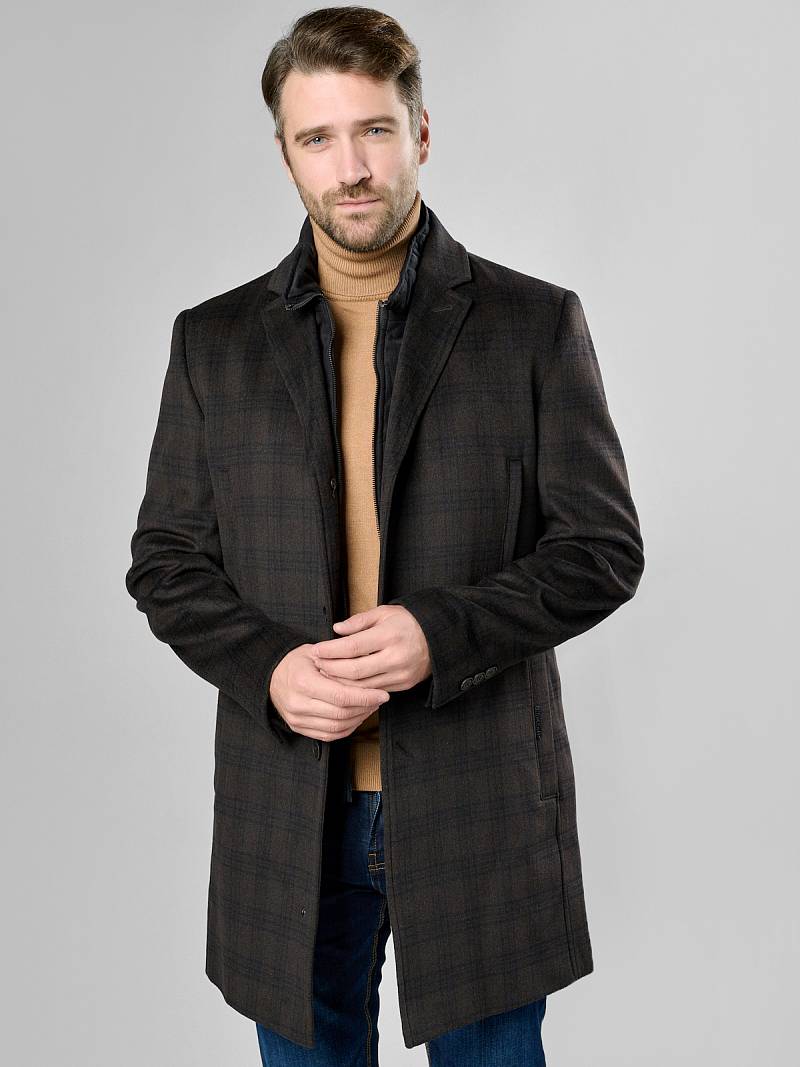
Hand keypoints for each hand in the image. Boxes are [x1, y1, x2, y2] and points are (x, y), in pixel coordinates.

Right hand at [269, 643, 389, 740]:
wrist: (271, 676)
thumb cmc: (297, 661)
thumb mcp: (315, 652)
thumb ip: (339, 661)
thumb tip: (368, 667)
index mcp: (302, 681)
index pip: (341, 696)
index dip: (365, 697)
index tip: (383, 694)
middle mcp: (298, 703)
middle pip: (341, 713)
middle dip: (365, 708)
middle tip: (379, 699)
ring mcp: (297, 719)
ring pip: (337, 727)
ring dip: (359, 719)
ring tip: (370, 706)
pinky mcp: (299, 728)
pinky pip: (329, 735)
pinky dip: (347, 728)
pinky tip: (357, 716)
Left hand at [311, 605, 431, 692]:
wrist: (438, 639)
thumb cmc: (407, 622)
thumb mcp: (384, 612)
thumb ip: (359, 621)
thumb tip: (336, 629)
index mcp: (390, 635)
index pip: (352, 647)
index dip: (330, 650)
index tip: (315, 650)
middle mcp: (396, 657)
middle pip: (354, 671)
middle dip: (331, 669)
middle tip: (316, 664)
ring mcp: (401, 674)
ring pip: (362, 686)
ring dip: (340, 682)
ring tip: (326, 674)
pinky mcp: (403, 685)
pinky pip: (374, 692)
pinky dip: (356, 689)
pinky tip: (344, 682)